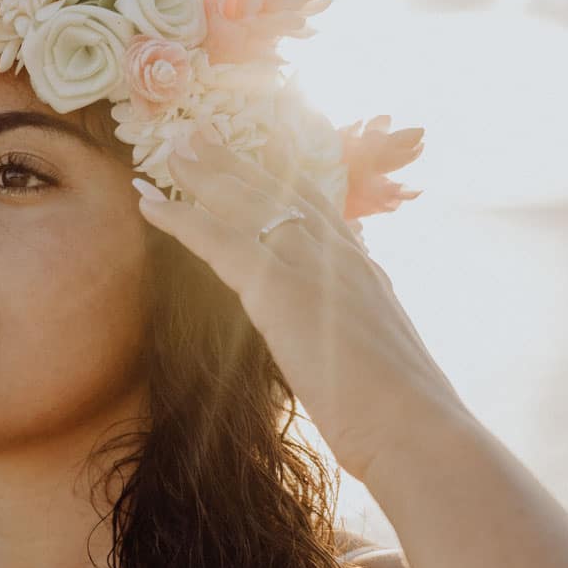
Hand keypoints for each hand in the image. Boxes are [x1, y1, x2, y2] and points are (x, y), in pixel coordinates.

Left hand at [134, 147, 466, 487]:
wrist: (418, 432)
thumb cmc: (404, 418)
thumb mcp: (384, 366)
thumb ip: (362, 343)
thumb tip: (356, 352)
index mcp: (365, 273)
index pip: (319, 208)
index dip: (282, 180)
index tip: (257, 157)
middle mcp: (342, 256)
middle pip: (281, 190)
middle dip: (236, 161)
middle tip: (199, 135)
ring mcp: (314, 267)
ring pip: (248, 203)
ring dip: (203, 173)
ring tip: (170, 147)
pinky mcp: (282, 289)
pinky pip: (220, 240)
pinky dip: (181, 218)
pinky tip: (149, 204)